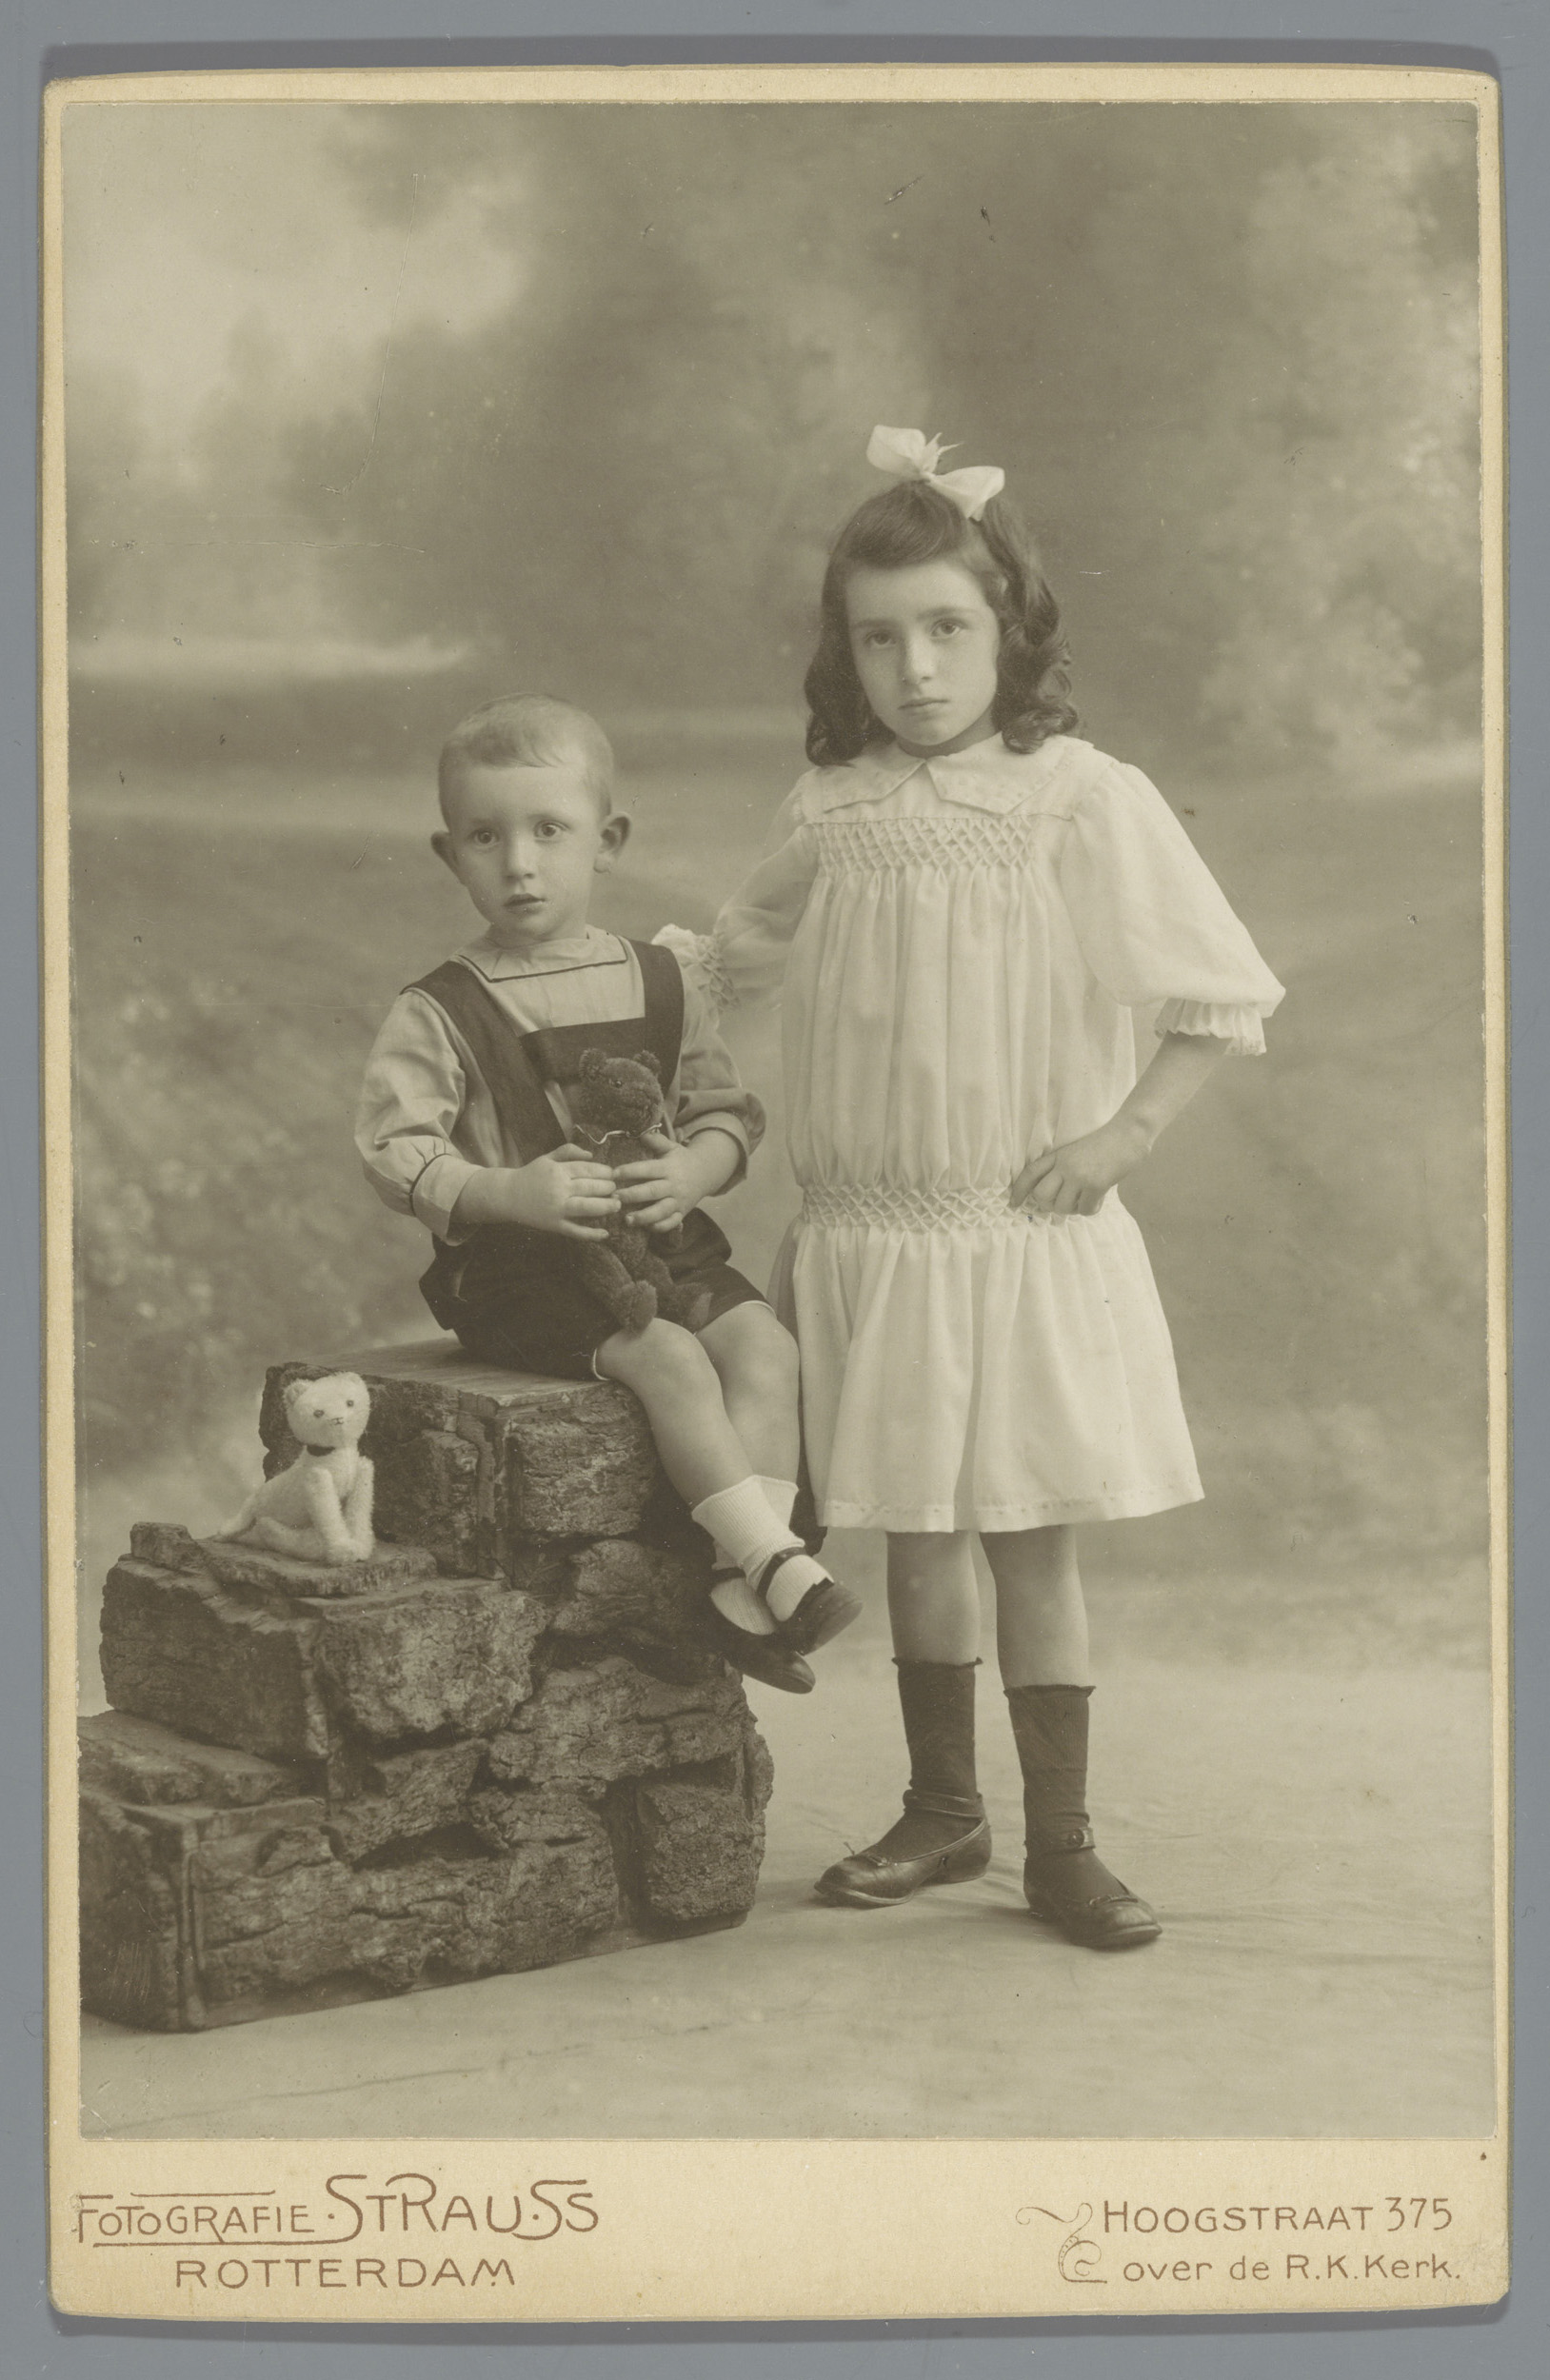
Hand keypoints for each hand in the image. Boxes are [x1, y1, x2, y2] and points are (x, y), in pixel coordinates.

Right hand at [453, 1147, 620, 1240]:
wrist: (508, 1195)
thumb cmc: (531, 1175)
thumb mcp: (548, 1158)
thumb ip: (569, 1151)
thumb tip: (591, 1154)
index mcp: (558, 1171)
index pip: (588, 1170)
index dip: (605, 1172)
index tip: (614, 1174)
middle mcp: (558, 1189)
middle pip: (590, 1188)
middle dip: (608, 1188)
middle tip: (617, 1190)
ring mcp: (557, 1209)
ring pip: (587, 1208)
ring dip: (605, 1207)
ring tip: (617, 1205)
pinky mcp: (554, 1225)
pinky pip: (575, 1231)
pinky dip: (591, 1234)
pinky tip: (605, 1234)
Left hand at [614, 1130, 730, 1233]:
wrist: (706, 1174)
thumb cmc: (682, 1160)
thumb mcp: (672, 1147)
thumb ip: (657, 1141)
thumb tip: (642, 1133)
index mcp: (668, 1168)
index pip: (647, 1169)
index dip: (630, 1171)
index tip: (613, 1174)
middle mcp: (674, 1185)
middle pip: (652, 1192)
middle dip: (632, 1195)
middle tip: (614, 1197)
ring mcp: (678, 1201)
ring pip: (661, 1211)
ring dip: (644, 1217)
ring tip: (627, 1219)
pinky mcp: (682, 1213)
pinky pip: (671, 1223)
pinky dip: (659, 1227)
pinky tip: (645, 1227)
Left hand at [1012, 1114, 1152, 1217]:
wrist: (1129, 1134)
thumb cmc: (1105, 1144)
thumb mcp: (1076, 1152)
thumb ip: (1063, 1169)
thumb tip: (1055, 1198)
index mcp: (1058, 1155)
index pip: (1030, 1173)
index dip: (1019, 1190)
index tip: (1014, 1204)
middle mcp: (1064, 1165)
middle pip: (1042, 1195)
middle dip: (1050, 1205)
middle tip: (1065, 1203)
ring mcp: (1079, 1174)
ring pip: (1062, 1206)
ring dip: (1074, 1209)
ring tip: (1085, 1199)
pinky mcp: (1095, 1184)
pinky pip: (1085, 1210)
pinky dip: (1091, 1209)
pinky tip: (1099, 1200)